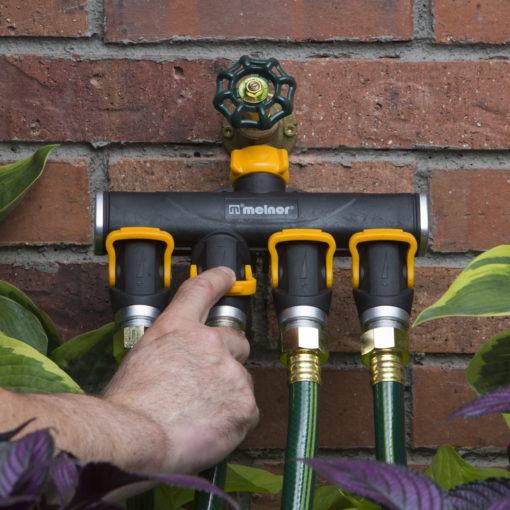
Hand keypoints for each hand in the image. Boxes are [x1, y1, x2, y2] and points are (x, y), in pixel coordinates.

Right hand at [103, 267, 258, 473]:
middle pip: (236, 339)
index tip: (228, 275)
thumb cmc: (127, 406)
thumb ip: (169, 351)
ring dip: (229, 392)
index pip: (201, 290)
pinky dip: (235, 419)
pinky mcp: (244, 402)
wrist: (131, 436)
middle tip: (210, 381)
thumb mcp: (140, 359)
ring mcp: (229, 371)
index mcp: (177, 328)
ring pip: (242, 379)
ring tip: (201, 414)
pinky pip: (248, 410)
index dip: (218, 279)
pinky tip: (211, 427)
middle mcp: (208, 342)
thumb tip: (176, 364)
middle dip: (228, 356)